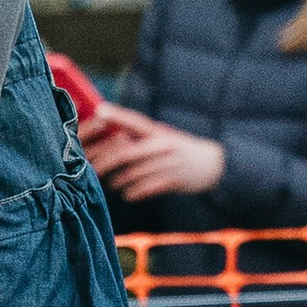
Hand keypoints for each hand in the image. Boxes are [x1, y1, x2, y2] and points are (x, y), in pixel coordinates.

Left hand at [82, 104, 225, 201]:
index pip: (135, 121)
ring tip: (111, 184)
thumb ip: (141, 134)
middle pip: (126, 153)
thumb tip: (111, 132)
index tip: (98, 112)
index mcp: (159, 132)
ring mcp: (168, 163)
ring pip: (133, 174)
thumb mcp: (163, 136)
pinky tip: (127, 194)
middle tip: (94, 170)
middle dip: (105, 163)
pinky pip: (146, 189)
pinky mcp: (174, 181)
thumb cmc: (179, 149)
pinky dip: (133, 193)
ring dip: (117, 181)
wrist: (212, 164)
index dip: (116, 115)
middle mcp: (162, 145)